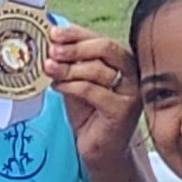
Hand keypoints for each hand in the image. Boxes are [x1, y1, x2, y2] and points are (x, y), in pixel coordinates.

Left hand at [46, 26, 141, 173]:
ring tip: (49, 69)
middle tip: (52, 50)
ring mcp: (130, 91)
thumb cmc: (89, 113)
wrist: (100, 148)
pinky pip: (92, 90)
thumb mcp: (77, 81)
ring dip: (68, 68)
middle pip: (105, 48)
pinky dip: (71, 86)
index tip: (54, 33)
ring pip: (96, 70)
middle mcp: (132, 72)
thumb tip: (50, 41)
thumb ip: (70, 63)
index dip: (76, 34)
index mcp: (122, 60)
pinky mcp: (123, 109)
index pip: (100, 38)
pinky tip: (58, 87)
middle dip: (74, 47)